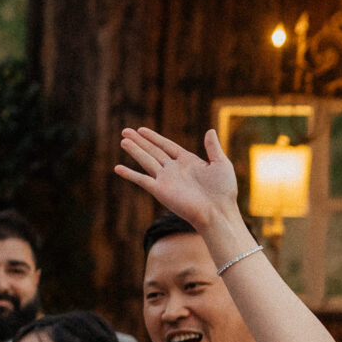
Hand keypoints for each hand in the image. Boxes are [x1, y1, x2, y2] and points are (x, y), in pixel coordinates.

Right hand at [114, 126, 242, 247]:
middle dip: (139, 141)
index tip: (141, 129)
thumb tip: (210, 130)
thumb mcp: (221, 164)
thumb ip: (213, 147)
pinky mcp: (160, 191)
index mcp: (188, 162)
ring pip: (146, 160)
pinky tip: (117, 168)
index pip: (166, 146)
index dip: (154, 137)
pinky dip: (129, 174)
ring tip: (122, 141)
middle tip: (125, 131)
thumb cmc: (224, 192)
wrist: (218, 212)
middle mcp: (175, 170)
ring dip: (134, 150)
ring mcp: (166, 180)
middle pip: (153, 151)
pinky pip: (142, 180)